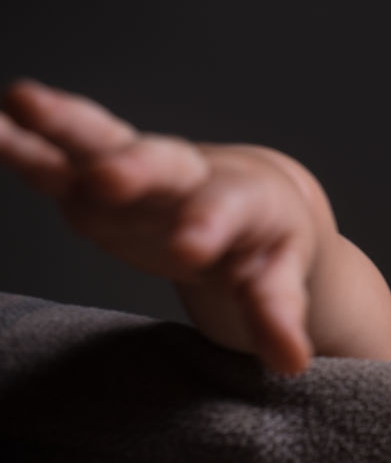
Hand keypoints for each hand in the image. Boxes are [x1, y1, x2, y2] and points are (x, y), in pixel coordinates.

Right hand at [0, 79, 320, 372]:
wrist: (248, 203)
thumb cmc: (266, 246)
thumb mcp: (278, 278)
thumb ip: (278, 315)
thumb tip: (292, 361)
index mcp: (246, 200)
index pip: (230, 209)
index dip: (210, 225)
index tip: (191, 246)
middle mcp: (191, 176)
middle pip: (165, 165)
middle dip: (137, 171)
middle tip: (110, 179)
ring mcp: (138, 174)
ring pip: (103, 142)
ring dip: (64, 125)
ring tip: (23, 101)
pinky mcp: (91, 183)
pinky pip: (54, 161)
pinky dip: (22, 142)